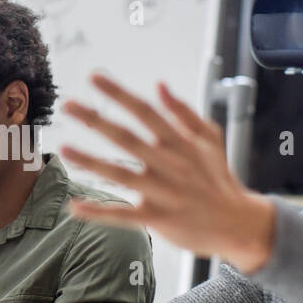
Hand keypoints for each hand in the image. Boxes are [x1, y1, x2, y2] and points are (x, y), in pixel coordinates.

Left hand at [59, 74, 276, 273]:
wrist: (238, 223)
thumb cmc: (218, 178)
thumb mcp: (210, 139)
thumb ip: (184, 112)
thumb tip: (159, 85)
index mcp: (179, 142)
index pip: (145, 111)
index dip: (119, 94)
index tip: (94, 78)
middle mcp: (169, 165)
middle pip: (127, 139)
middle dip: (97, 120)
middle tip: (68, 105)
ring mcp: (163, 192)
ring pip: (122, 175)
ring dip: (91, 162)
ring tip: (64, 149)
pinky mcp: (158, 218)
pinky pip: (123, 216)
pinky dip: (99, 212)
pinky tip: (75, 206)